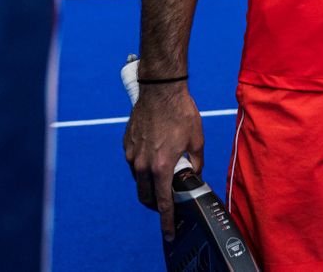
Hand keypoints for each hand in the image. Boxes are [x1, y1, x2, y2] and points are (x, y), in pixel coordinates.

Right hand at [123, 83, 203, 240]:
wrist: (160, 90)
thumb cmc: (180, 112)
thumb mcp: (196, 139)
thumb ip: (196, 162)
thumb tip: (195, 174)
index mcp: (161, 166)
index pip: (162, 202)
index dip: (167, 220)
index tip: (169, 232)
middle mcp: (143, 164)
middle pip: (145, 197)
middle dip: (155, 204)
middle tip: (168, 202)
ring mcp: (132, 155)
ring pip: (138, 181)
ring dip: (149, 185)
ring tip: (164, 176)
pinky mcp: (126, 145)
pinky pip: (133, 165)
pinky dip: (143, 168)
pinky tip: (155, 158)